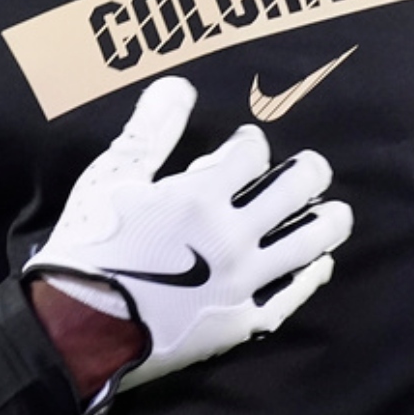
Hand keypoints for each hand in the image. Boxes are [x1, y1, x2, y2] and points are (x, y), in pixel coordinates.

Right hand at [25, 77, 352, 395]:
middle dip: (308, 172)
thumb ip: (151, 130)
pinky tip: (320, 265)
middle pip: (293, 191)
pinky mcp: (239, 322)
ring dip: (327, 223)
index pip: (251, 154)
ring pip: (304, 244)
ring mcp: (240, 283)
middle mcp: (231, 237)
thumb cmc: (89, 247)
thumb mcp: (111, 179)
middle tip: (313, 167)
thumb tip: (179, 85)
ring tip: (337, 212)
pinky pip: (289, 298)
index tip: (247, 144)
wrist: (76, 329)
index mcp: (200, 197)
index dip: (251, 143)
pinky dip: (310, 277)